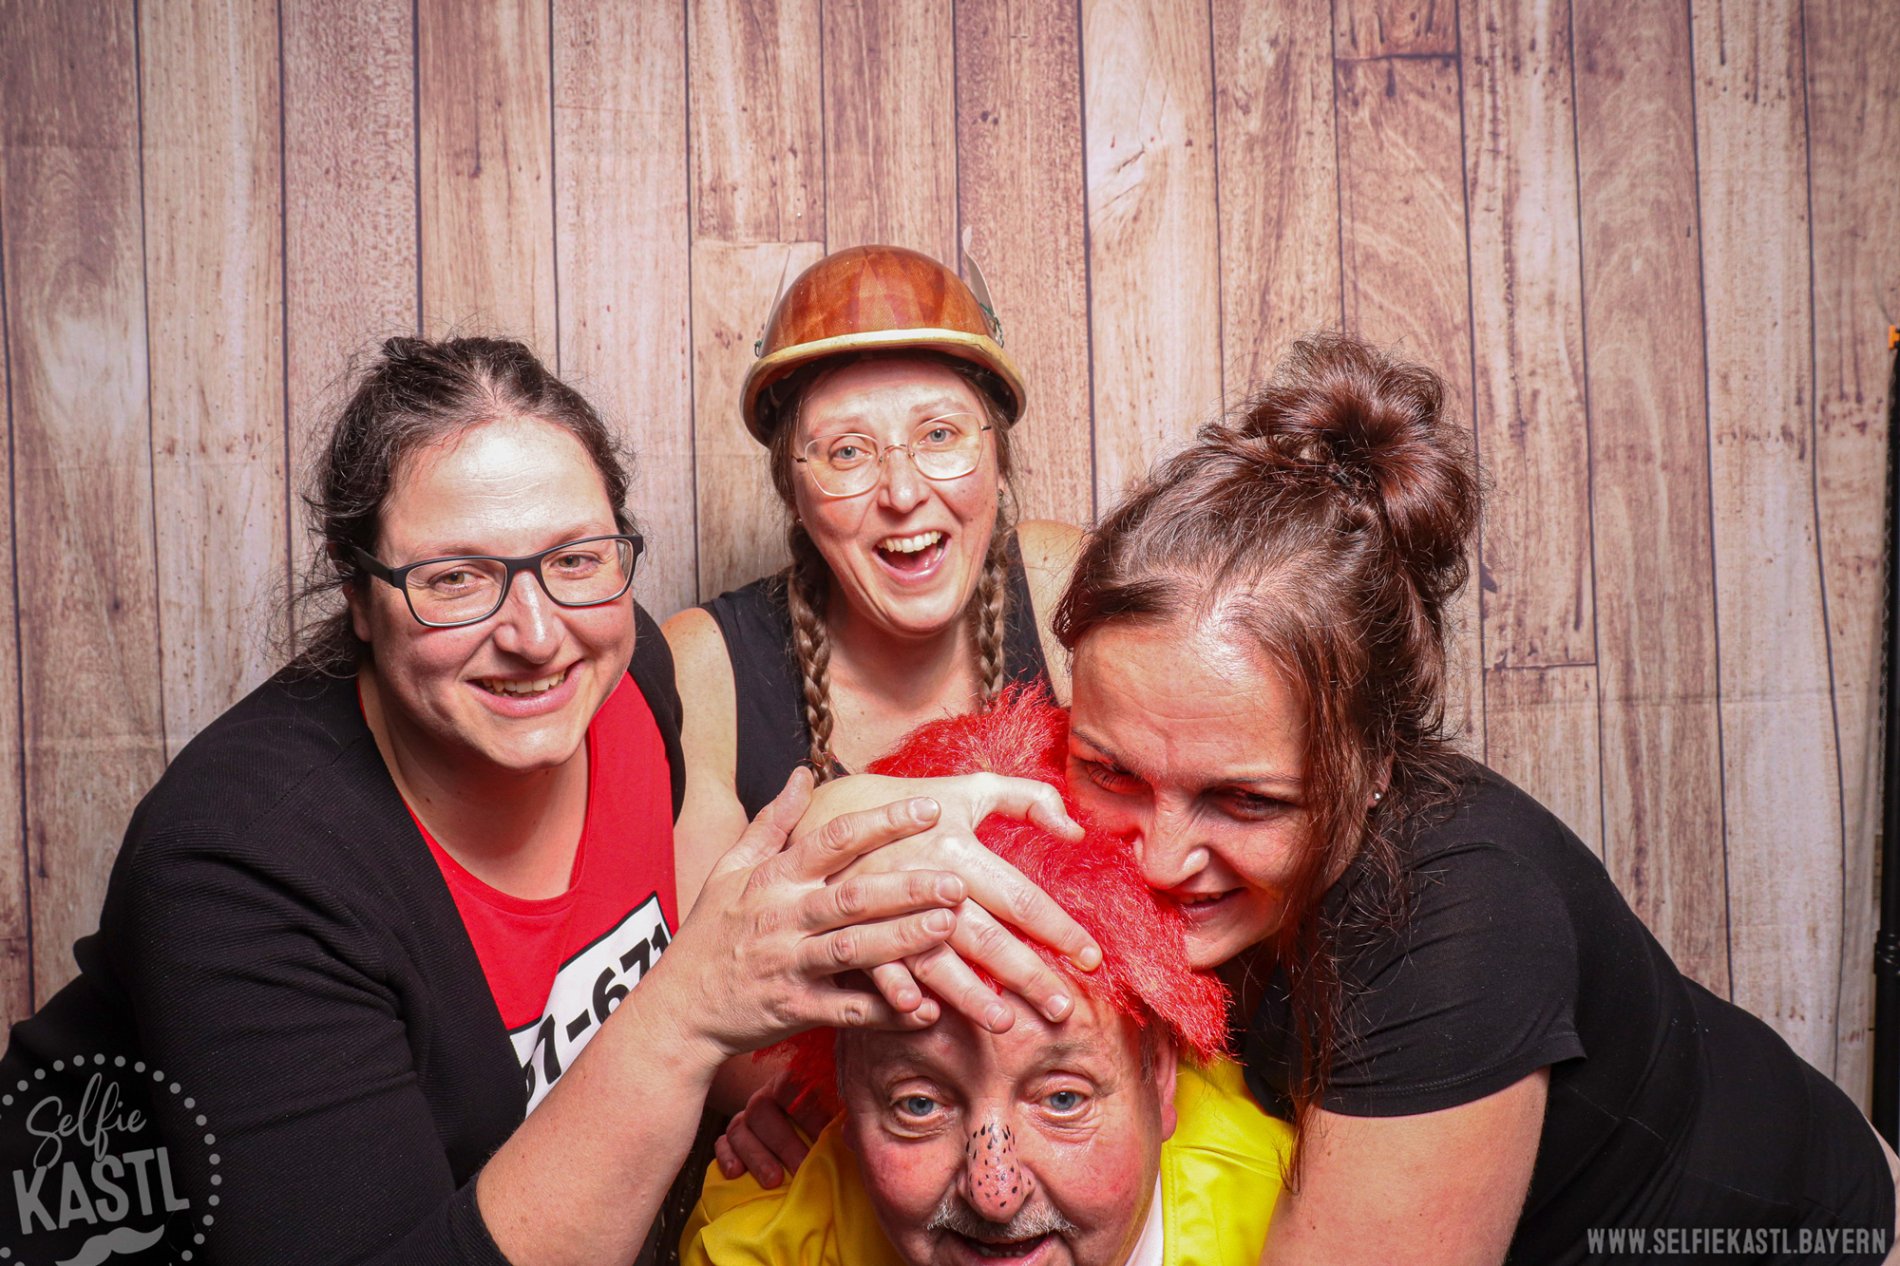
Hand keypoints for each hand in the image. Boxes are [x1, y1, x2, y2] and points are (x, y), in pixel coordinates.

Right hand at [656, 769, 965, 1064]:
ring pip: (853, 950)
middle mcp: (782, 919)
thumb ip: (772, 822)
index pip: (833, 840)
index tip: (929, 808)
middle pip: (852, 896)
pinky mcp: (793, 1010)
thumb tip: (803, 774)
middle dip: (906, 886)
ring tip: (947, 925)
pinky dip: (886, 1010)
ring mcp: (788, 966)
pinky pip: (847, 1011)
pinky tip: (926, 1006)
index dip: (883, 822)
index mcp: (773, 879)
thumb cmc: (710, 934)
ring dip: (902, 939)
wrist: (678, 1009)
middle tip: (956, 877)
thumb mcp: (730, 870)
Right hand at [713, 1070, 835, 1188]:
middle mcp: (765, 1095)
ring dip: (757, 1156)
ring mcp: (746, 1115)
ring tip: (773, 1181)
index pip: (790, 1084)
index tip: (822, 1137)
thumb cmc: (826, 1119)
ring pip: (739, 1128)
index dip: (806, 1110)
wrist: (803, 1123)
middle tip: (801, 1168)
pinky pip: (722, 1142)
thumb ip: (843, 1118)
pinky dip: (727, 1157)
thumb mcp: (836, 1110)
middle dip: (783, 1143)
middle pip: (762, 1110)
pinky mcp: (733, 1137)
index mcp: (793, 1082)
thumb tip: (851, 1134)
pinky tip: (736, 1173)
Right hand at [798, 773, 1102, 1032]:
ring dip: (968, 995)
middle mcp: (925, 882)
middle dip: (1026, 975)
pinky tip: (924, 1016)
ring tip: (1005, 1023)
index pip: (1020, 896)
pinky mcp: (858, 929)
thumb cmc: (915, 803)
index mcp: (956, 849)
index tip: (1092, 957)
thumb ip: (1029, 800)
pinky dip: (897, 992)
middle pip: (985, 937)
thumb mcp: (972, 788)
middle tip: (1062, 1009)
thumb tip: (1075, 831)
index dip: (1058, 928)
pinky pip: (876, 969)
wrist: (832, 813)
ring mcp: (889, 911)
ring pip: (935, 962)